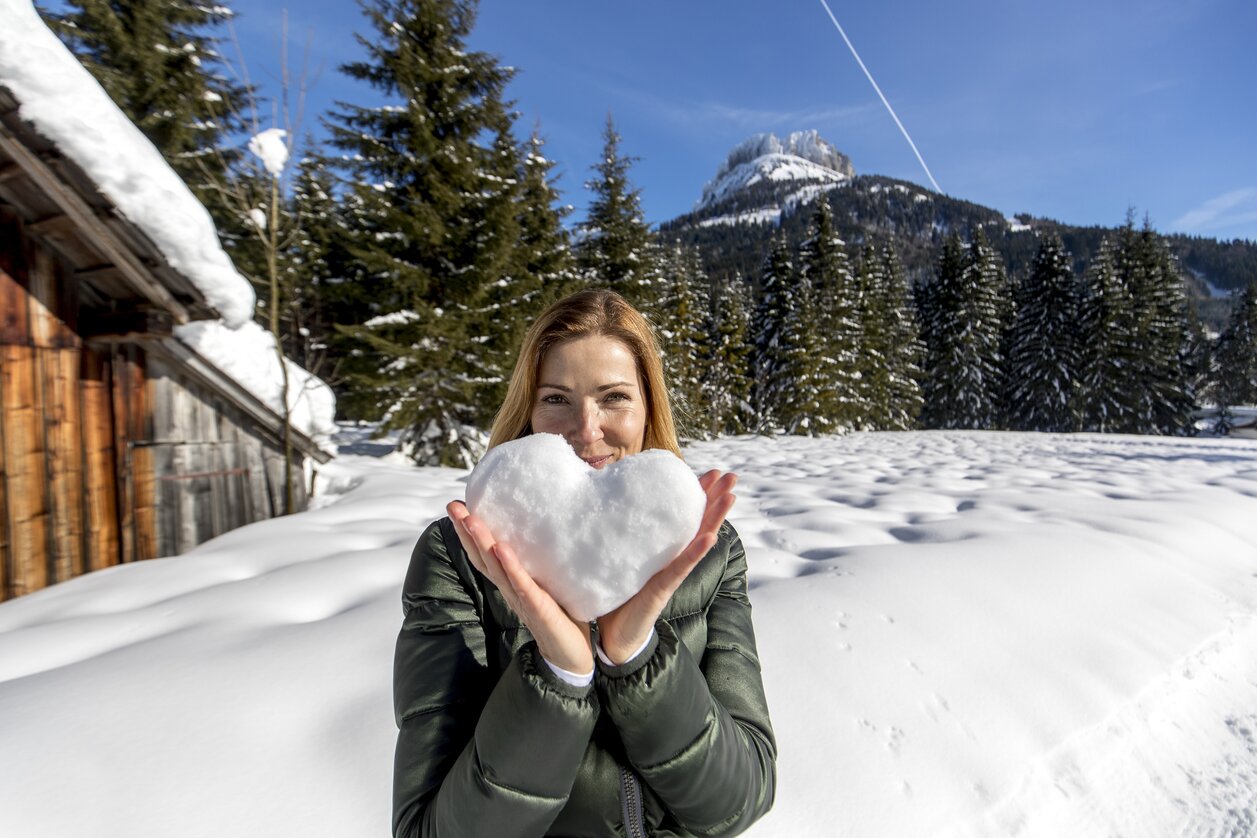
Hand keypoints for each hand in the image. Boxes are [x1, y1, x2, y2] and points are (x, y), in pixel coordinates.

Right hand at [447, 501, 593, 673]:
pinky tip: (501, 550)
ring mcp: (522, 600)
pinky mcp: (540, 610)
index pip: (486, 555)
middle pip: (483, 558)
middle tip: (453, 506)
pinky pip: (523, 587)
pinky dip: (511, 568)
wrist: (573, 658)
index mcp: (512, 583)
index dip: (470, 532)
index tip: (458, 505)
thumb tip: (550, 530)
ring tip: (471, 520)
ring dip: (482, 544)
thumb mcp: (549, 586)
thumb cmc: (563, 620)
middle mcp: (511, 590)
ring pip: (496, 570)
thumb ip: (543, 564)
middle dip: (467, 531)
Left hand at [597, 470, 737, 664]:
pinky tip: (709, 537)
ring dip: (715, 518)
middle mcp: (672, 559)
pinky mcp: (663, 589)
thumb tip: (603, 505)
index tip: (709, 472)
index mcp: (662, 549)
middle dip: (716, 498)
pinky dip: (696, 552)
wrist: (615, 637)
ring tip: (730, 497)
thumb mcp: (618, 558)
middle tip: (731, 475)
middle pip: (699, 523)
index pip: (684, 516)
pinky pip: (682, 568)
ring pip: (698, 541)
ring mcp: (670, 573)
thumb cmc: (617, 597)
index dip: (698, 495)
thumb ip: (618, 536)